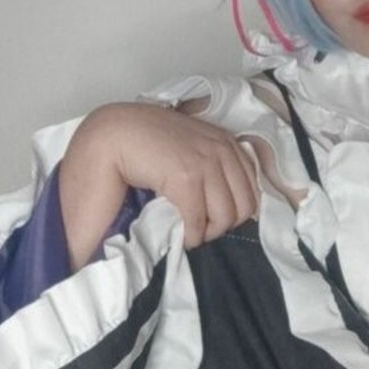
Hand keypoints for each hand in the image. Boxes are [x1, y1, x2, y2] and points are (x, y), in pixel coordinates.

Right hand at [79, 102, 260, 250]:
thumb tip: (226, 199)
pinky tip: (180, 235)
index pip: (253, 190)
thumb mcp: (192, 146)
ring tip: (191, 232)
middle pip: (244, 207)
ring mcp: (205, 163)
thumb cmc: (148, 141)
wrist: (115, 132)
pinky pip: (198, 221)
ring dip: (207, 233)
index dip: (237, 213)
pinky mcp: (185, 178)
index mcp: (226, 143)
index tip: (216, 220)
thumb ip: (212, 163)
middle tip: (203, 229)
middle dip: (224, 225)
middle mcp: (222, 150)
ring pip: (225, 218)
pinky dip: (191, 236)